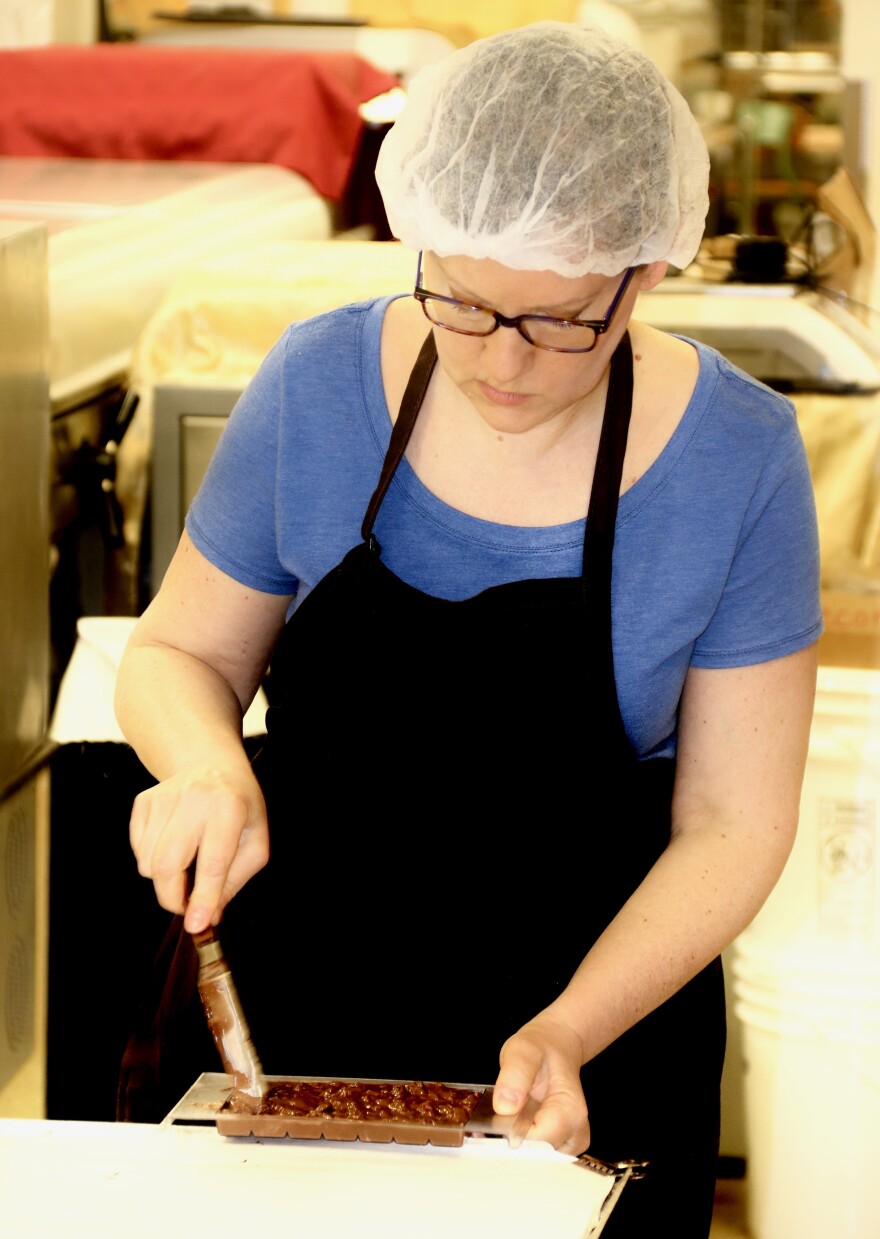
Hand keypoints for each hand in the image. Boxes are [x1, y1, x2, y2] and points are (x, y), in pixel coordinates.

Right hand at [129, 762, 269, 931]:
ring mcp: (163, 798)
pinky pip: (138, 850)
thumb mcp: (255, 842)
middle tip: (187, 908)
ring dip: (164, 880)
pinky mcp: (143, 802)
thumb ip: (234, 881)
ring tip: (187, 866)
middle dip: (173, 898)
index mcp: (229, 809)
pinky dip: (152, 860)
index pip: (213, 862)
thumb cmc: (240, 808)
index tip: (196, 925)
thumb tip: (208, 917)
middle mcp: (193, 800)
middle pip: (168, 864)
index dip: (203, 897)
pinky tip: (174, 845)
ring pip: (148, 862)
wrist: (211, 765)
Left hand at [493, 1012, 589, 1155]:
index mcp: (569, 1108)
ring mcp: (569, 1140)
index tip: (492, 1124)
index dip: (513, 1136)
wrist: (556, 1046)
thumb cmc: (542, 1048)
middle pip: (540, 1157)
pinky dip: (521, 1148)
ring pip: (539, 1162)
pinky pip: (539, 1157)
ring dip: (515, 1149)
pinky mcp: (561, 1145)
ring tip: (499, 1125)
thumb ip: (515, 1074)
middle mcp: (575, 1130)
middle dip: (511, 1148)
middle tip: (487, 1128)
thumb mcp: (523, 1049)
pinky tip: (508, 1130)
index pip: (541, 1140)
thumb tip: (506, 1105)